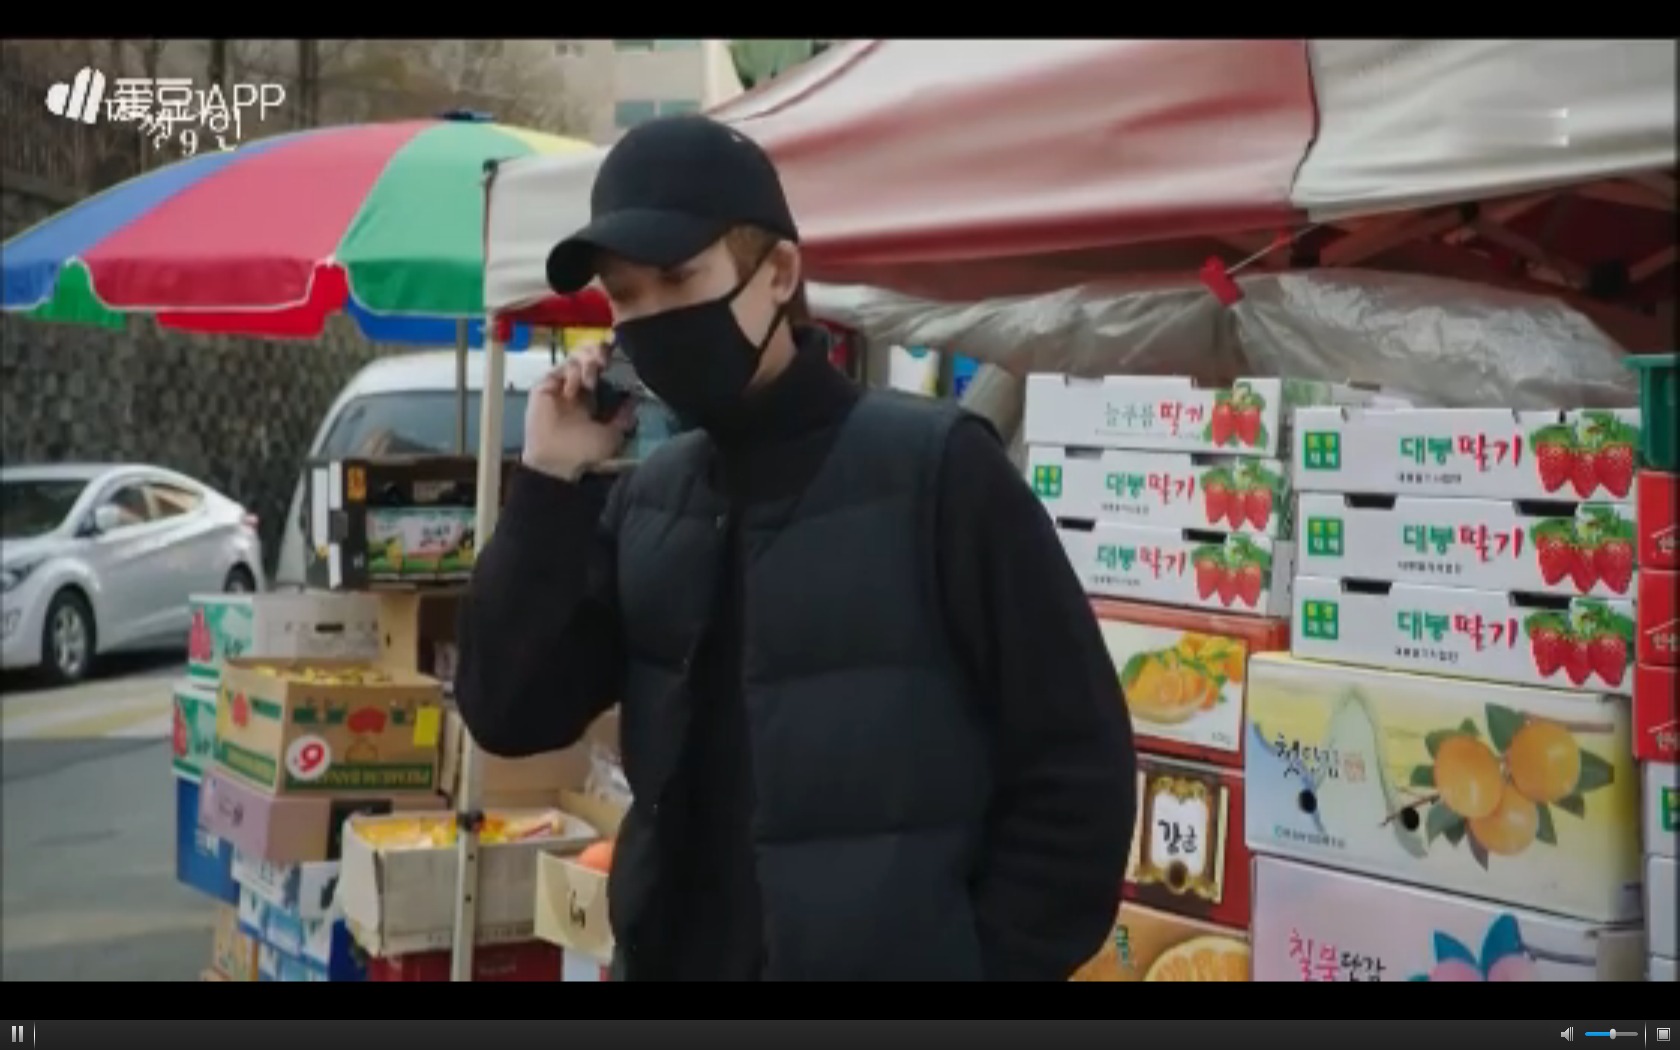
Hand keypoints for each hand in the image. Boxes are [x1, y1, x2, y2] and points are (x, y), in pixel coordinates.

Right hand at [522, 342, 635, 481]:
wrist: (558, 461)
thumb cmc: (585, 452)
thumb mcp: (613, 435)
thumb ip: (623, 416)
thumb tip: (635, 399)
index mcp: (592, 396)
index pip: (601, 366)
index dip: (609, 355)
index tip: (620, 348)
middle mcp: (575, 386)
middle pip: (587, 354)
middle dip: (599, 350)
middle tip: (606, 360)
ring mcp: (559, 384)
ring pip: (574, 356)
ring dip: (587, 362)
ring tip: (592, 379)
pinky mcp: (544, 385)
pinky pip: (560, 368)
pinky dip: (571, 373)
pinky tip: (575, 389)